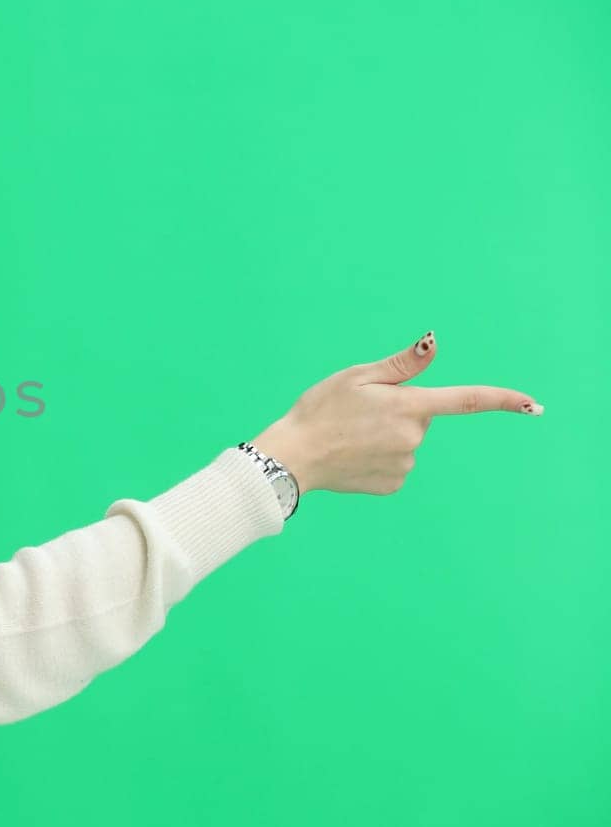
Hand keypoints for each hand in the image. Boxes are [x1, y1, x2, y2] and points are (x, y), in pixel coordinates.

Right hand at [252, 330, 542, 495]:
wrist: (293, 457)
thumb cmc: (320, 410)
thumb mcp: (356, 376)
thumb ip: (401, 365)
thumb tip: (434, 342)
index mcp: (409, 406)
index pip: (467, 401)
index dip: (503, 400)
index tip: (533, 405)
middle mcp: (414, 438)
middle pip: (420, 417)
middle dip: (398, 410)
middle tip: (358, 412)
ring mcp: (405, 464)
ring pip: (406, 441)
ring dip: (385, 435)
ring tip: (349, 434)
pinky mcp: (392, 484)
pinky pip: (395, 464)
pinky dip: (377, 458)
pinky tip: (353, 455)